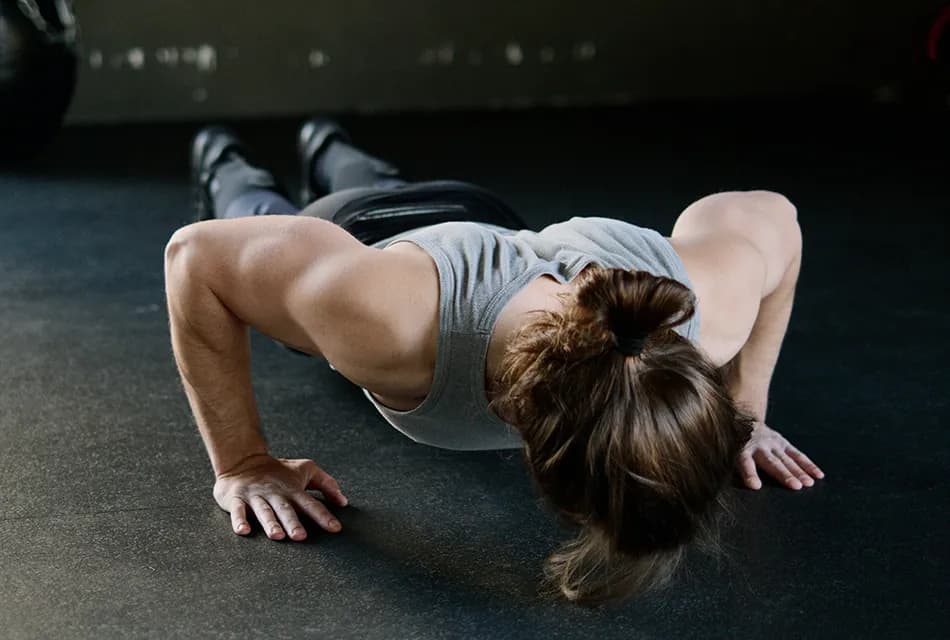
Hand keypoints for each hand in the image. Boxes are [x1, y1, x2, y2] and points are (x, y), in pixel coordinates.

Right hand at [212, 454, 348, 540]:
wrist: (243, 460)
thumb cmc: (278, 470)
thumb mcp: (306, 469)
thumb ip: (326, 484)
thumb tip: (343, 501)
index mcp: (293, 489)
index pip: (311, 503)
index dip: (323, 516)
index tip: (335, 528)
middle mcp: (275, 493)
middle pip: (286, 509)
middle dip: (293, 523)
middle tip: (301, 536)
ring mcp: (256, 496)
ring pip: (264, 511)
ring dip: (270, 523)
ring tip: (277, 535)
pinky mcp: (237, 499)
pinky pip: (238, 510)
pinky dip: (239, 521)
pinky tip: (243, 531)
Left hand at [737, 422, 824, 490]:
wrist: (743, 422)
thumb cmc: (734, 446)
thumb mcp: (727, 454)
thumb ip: (731, 468)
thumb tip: (729, 486)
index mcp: (741, 450)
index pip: (745, 463)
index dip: (750, 474)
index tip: (755, 486)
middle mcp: (758, 446)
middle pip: (772, 462)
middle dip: (784, 475)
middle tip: (794, 486)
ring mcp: (772, 443)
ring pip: (787, 459)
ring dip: (799, 471)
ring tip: (808, 483)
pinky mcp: (783, 442)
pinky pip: (797, 455)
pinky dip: (808, 465)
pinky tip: (818, 475)